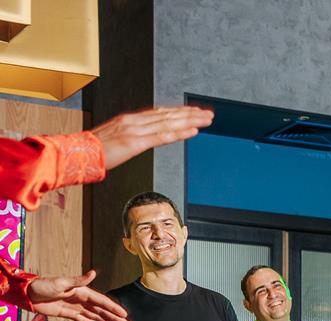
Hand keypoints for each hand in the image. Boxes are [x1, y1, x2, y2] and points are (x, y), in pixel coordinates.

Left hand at [26, 271, 128, 320]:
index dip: (112, 307)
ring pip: (94, 315)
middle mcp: (80, 298)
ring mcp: (74, 306)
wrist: (27, 294)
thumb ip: (78, 280)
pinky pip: (83, 319)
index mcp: (81, 291)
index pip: (100, 300)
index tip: (124, 314)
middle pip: (100, 309)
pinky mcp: (67, 313)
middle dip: (113, 316)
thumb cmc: (43, 286)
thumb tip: (94, 273)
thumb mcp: (61, 283)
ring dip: (106, 320)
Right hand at [91, 106, 213, 169]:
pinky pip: (161, 137)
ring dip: (190, 120)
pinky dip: (179, 133)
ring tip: (206, 119)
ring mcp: (134, 130)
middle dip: (190, 114)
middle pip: (168, 115)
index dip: (179, 112)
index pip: (160, 113)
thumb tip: (145, 139)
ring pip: (168, 123)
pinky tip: (193, 131)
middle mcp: (134, 121)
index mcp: (130, 120)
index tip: (194, 111)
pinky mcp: (134, 143)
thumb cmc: (93, 150)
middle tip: (208, 114)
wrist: (75, 153)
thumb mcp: (116, 139)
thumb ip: (132, 137)